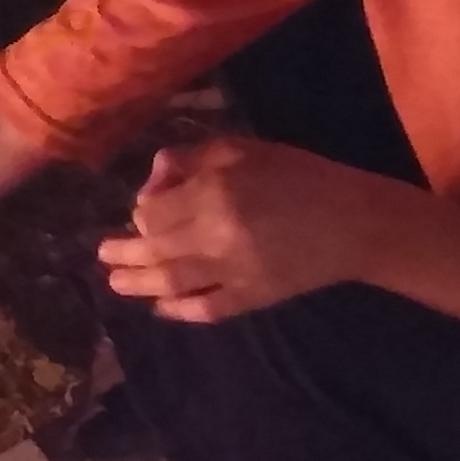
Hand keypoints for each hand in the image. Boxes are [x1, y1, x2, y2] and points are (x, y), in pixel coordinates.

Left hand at [96, 136, 401, 321]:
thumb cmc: (299, 175)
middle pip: (154, 249)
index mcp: (213, 194)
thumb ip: (191, 159)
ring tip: (116, 283)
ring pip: (171, 281)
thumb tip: (153, 180)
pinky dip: (179, 310)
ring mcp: (233, 271)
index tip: (144, 211)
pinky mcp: (252, 296)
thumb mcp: (242, 150)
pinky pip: (207, 309)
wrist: (355, 222)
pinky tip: (161, 308)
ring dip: (137, 283)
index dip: (142, 212)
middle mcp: (216, 235)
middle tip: (104, 254)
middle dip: (123, 252)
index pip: (153, 212)